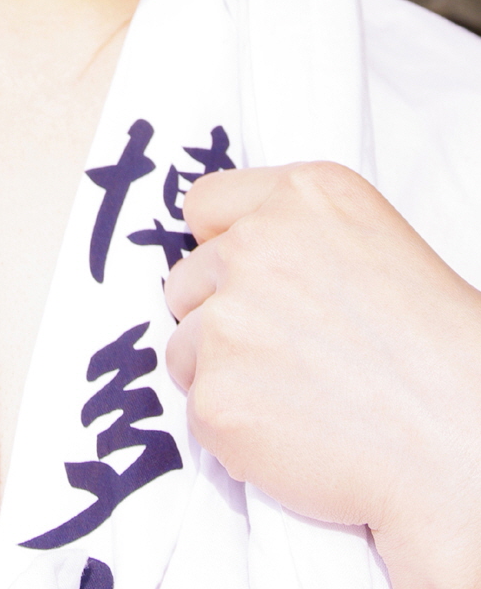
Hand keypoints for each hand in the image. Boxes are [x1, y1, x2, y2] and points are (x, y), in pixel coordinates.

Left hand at [165, 163, 480, 588]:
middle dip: (223, 317)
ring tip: (299, 399)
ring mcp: (228, 322)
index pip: (205, 205)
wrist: (461, 442)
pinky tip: (293, 436)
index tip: (249, 282)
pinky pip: (199, 411)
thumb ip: (295, 234)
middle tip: (289, 356)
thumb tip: (227, 254)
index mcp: (302, 197)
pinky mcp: (216, 397)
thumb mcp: (375, 243)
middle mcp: (254, 245)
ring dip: (224, 375)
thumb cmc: (435, 350)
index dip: (222, 248)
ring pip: (185, 347)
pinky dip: (235, 431)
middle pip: (187, 279)